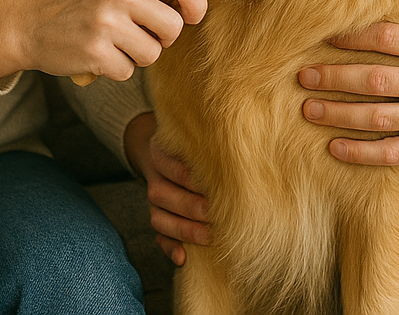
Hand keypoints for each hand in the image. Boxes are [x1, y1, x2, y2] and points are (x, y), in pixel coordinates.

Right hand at [0, 0, 206, 80]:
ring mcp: (105, 23)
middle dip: (164, 38)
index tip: (192, 15)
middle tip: (145, 33)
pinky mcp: (95, 53)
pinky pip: (129, 71)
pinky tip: (101, 54)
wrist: (33, 25)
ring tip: (117, 42)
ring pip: (153, 53)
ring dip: (140, 55)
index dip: (197, 2)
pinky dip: (118, 68)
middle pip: (172, 26)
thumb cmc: (83, 2)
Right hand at [125, 112, 209, 264]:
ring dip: (183, 230)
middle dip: (188, 205)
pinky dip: (169, 248)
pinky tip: (183, 257)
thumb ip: (210, 147)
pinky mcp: (158, 220)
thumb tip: (244, 154)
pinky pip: (158, 238)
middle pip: (162, 194)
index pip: (170, 165)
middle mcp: (155, 178)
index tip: (212, 183)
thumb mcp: (195, 141)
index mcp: (160, 153)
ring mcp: (153, 203)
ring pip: (158, 219)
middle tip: (212, 212)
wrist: (170, 156)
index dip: (188, 177)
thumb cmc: (193, 150)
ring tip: (207, 236)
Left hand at [299, 0, 398, 164]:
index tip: (324, 36)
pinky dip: (362, 154)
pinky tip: (334, 148)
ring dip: (338, 114)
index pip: (388, 38)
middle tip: (302, 75)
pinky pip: (394, 153)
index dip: (352, 37)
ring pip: (378, 119)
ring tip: (308, 108)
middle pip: (375, 80)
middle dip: (334, 77)